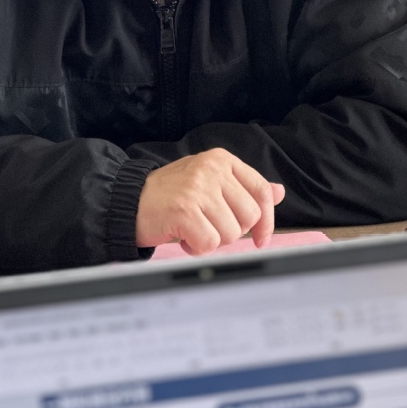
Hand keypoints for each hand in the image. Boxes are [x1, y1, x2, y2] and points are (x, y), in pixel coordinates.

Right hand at [135, 148, 285, 255]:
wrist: (127, 201)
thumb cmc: (170, 195)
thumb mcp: (209, 182)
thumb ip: (243, 187)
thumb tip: (279, 192)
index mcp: (221, 159)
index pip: (261, 190)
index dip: (267, 219)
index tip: (261, 239)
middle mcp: (211, 169)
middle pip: (249, 216)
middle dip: (231, 231)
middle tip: (208, 226)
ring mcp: (198, 188)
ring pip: (231, 233)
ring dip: (211, 240)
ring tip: (191, 229)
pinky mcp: (185, 210)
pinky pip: (210, 244)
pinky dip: (197, 248)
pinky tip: (183, 236)